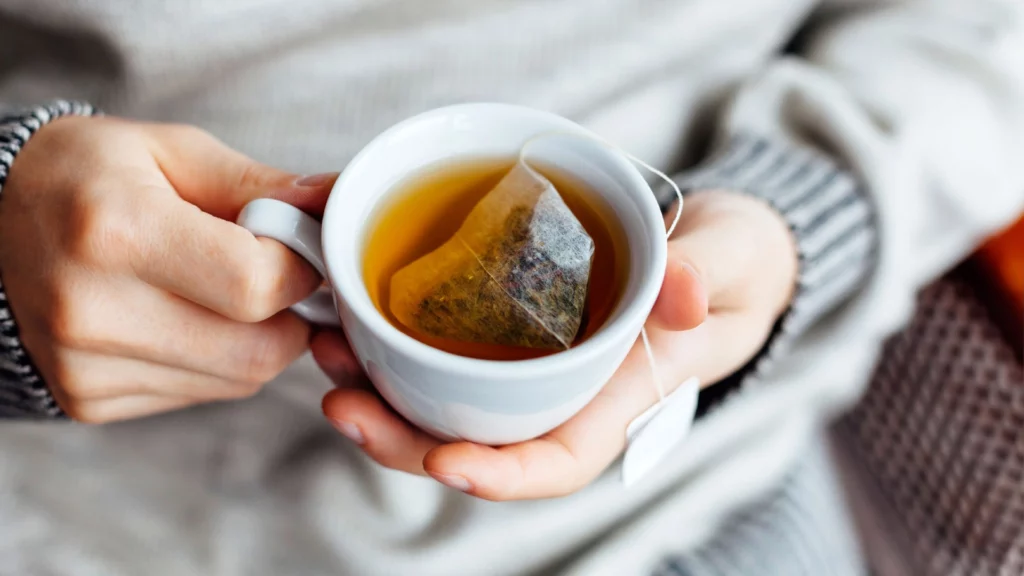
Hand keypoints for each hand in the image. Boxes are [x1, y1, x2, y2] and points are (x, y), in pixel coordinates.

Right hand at [0, 115, 336, 422]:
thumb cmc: (84, 176)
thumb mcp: (170, 151)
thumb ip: (260, 184)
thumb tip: (335, 203)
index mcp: (116, 231)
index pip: (257, 285)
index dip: (300, 270)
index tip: (299, 249)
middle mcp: (93, 310)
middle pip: (258, 350)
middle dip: (292, 315)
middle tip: (278, 276)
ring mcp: (85, 365)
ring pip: (238, 380)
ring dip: (261, 341)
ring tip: (229, 293)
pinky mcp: (87, 398)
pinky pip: (200, 395)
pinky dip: (218, 362)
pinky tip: (189, 320)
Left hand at [315, 190, 796, 499]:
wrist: (714, 250)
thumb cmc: (726, 266)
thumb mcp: (729, 260)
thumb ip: (709, 273)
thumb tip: (685, 292)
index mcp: (619, 396)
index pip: (558, 462)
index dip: (502, 476)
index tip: (445, 464)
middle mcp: (568, 394)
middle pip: (480, 446)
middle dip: (406, 440)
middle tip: (341, 402)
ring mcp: (537, 368)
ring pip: (450, 408)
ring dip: (384, 396)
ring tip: (330, 356)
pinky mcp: (514, 332)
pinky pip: (450, 358)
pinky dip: (398, 351)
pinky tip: (356, 324)